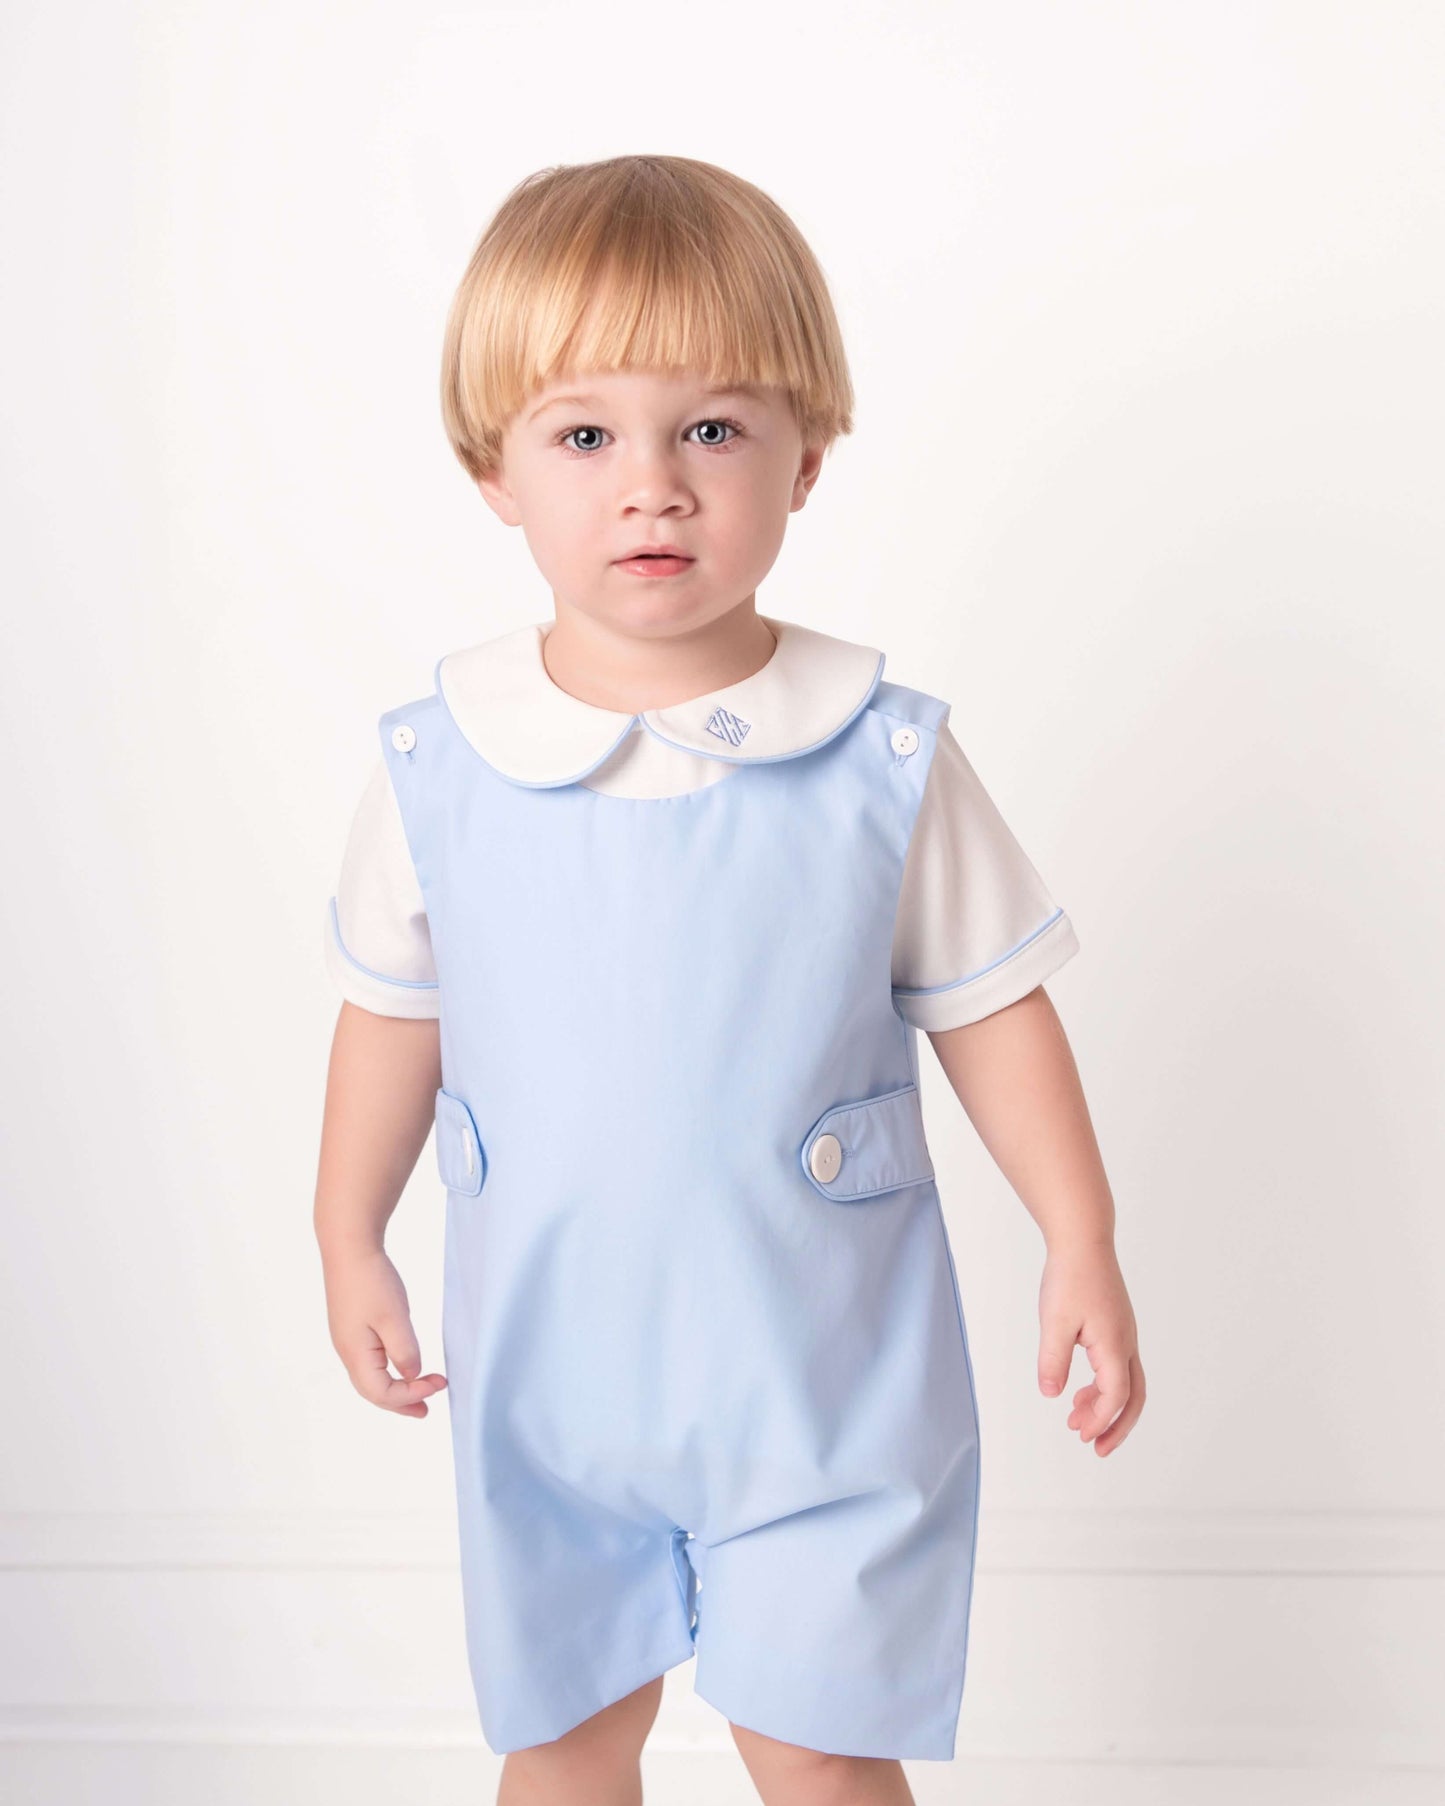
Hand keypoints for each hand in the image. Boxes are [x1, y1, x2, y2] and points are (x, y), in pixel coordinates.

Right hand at [321, 1244, 447, 1418]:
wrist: (349, 1247)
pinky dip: (388, 1371)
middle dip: (401, 1402)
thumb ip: (405, 1351)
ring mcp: (348, 1340)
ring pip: (371, 1377)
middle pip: (373, 1391)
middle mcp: (348, 1352)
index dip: (410, 1395)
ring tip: (418, 1394)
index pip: (382, 1393)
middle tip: (426, 1411)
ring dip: (395, 1389)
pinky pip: (370, 1361)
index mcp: (355, 1354)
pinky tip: (401, 1366)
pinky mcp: (352, 1327)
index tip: (438, 1383)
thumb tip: (411, 1375)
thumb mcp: (394, 1318)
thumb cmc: (370, 1281)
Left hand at [1037, 1238, 1144, 1454]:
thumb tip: (1051, 1394)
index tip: (1079, 1433)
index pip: (1116, 1395)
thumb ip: (1053, 1361)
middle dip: (1117, 1427)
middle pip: (1134, 1396)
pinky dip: (1103, 1385)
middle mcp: (1127, 1342)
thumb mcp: (1054, 1321)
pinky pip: (1117, 1366)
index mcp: (1115, 1344)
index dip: (1100, 1419)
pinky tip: (1079, 1389)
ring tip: (1076, 1419)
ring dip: (1107, 1406)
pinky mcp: (1116, 1326)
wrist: (1084, 1239)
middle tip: (1096, 1448)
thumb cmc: (1071, 1276)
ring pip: (1127, 1382)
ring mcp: (1124, 1334)